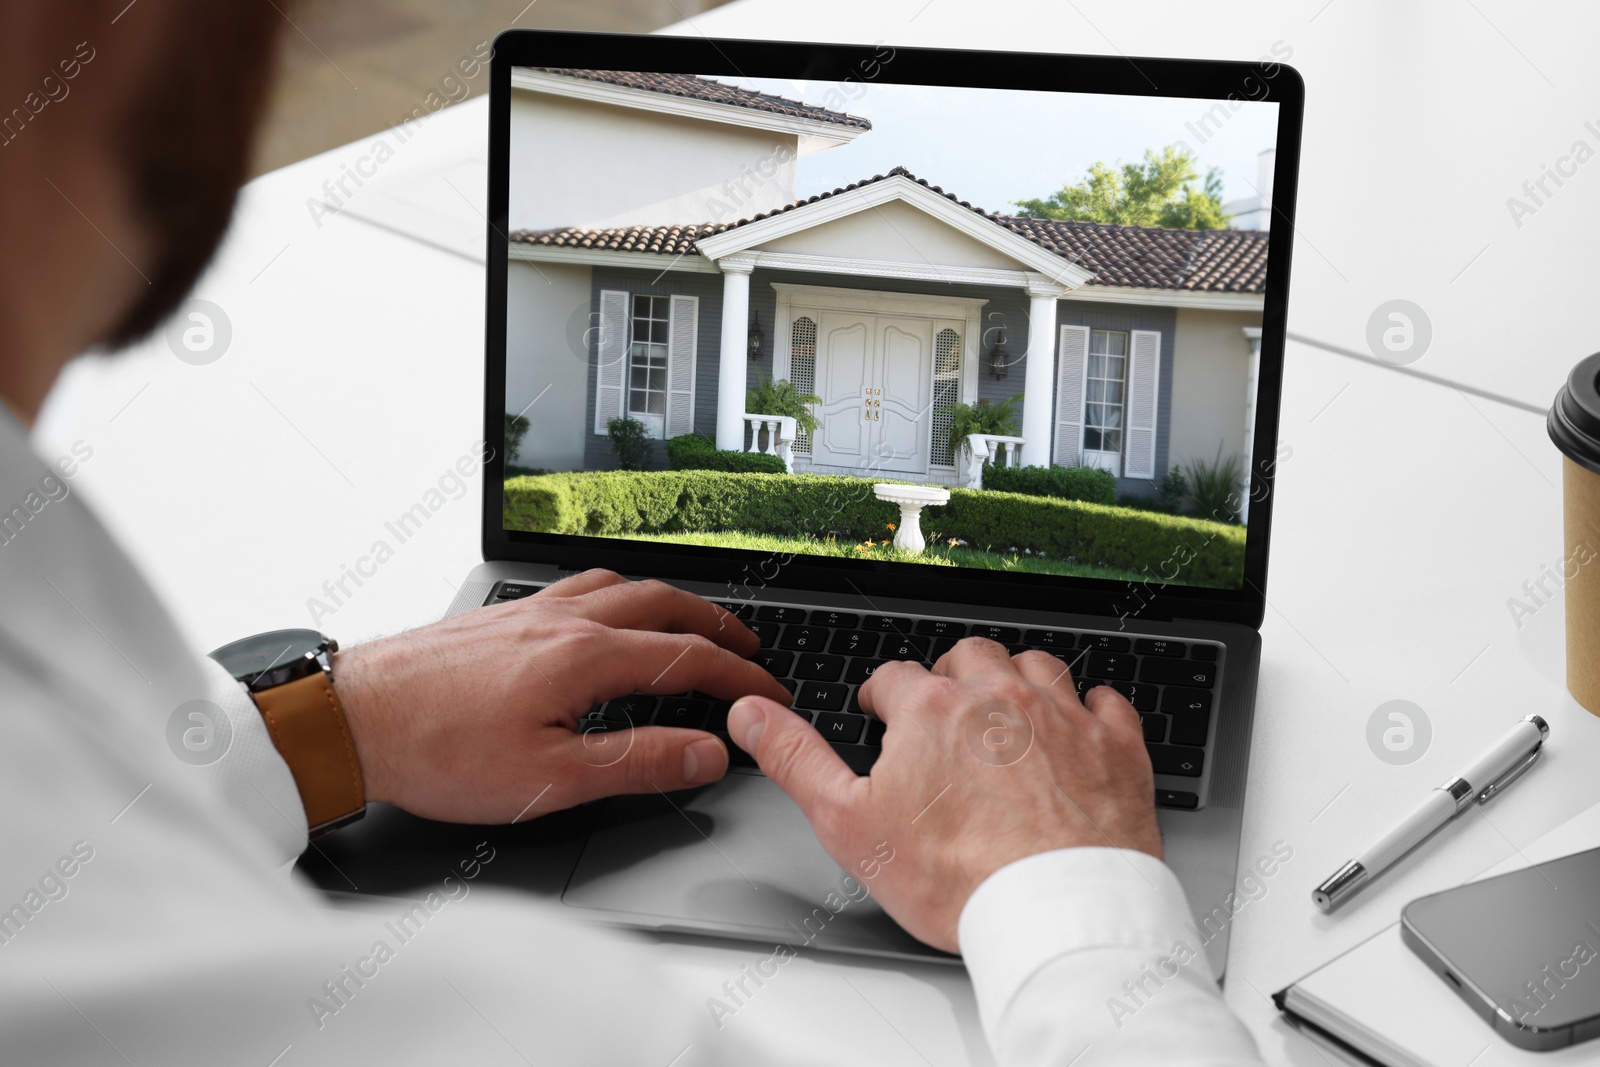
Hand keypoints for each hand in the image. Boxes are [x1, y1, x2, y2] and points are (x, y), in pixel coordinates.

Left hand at [331, 570, 790, 823]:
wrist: (351, 719)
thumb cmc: (437, 752)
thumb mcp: (550, 780)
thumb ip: (638, 761)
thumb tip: (706, 752)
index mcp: (583, 656)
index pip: (688, 657)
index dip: (739, 678)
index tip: (768, 695)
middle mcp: (561, 619)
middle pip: (663, 604)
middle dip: (716, 626)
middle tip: (748, 649)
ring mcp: (528, 611)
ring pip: (621, 586)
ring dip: (670, 602)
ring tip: (690, 623)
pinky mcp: (499, 616)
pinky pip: (579, 587)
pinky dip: (618, 594)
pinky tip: (604, 614)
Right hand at [726, 639, 1160, 952]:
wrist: (1056, 912)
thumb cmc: (959, 879)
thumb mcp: (848, 824)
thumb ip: (795, 759)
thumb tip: (751, 714)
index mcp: (933, 709)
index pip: (896, 677)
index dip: (883, 698)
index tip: (884, 716)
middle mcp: (1000, 696)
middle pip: (969, 657)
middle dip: (951, 679)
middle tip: (943, 714)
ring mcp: (1064, 716)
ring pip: (1036, 665)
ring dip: (1016, 682)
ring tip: (1004, 716)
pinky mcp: (1116, 745)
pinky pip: (1105, 700)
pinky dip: (1087, 709)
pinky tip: (1077, 729)